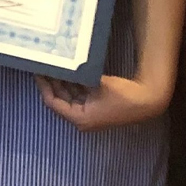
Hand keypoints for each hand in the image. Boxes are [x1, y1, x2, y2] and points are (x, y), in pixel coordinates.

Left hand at [36, 74, 171, 131]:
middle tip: (43, 66)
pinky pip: (78, 96)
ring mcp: (89, 114)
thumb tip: (61, 66)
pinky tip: (67, 71)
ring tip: (53, 66)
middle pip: (59, 99)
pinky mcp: (95, 108)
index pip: (52, 102)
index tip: (38, 72)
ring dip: (62, 83)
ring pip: (68, 96)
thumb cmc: (124, 95)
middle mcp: (81, 119)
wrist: (148, 101)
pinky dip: (73, 85)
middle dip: (52, 83)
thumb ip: (76, 77)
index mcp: (79, 118)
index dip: (44, 86)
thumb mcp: (96, 83)